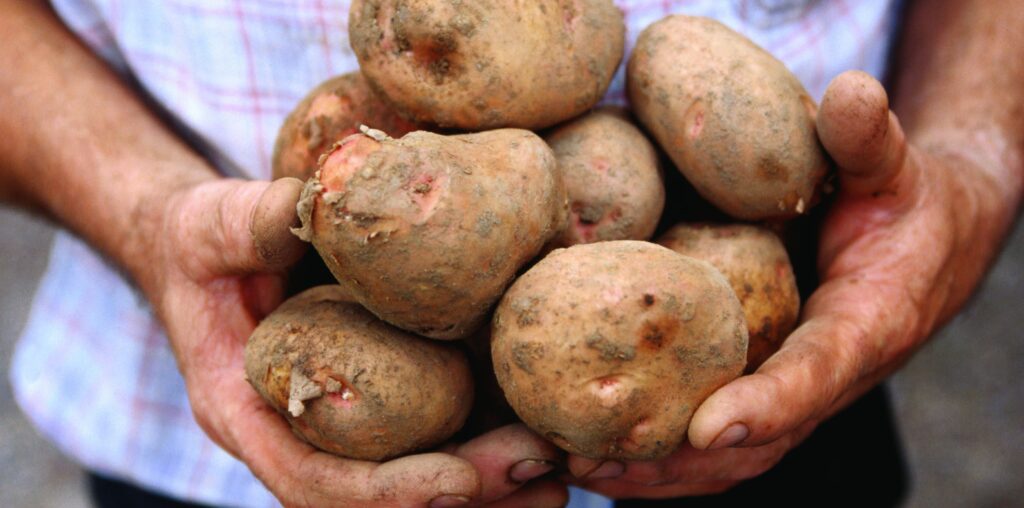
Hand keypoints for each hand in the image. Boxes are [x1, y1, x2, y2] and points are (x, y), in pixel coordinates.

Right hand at [147, 177, 566, 506]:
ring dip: (494, 483)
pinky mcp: (382, 393)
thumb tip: (308, 200)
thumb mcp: (212, 225)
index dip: (388, 491)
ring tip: (569, 472)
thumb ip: (251, 223)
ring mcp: (345, 419)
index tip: (458, 483)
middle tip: (544, 472)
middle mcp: (301, 431)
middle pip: (384, 495)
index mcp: (248, 412)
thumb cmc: (203, 242)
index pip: (316, 480)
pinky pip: (437, 429)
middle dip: (467, 493)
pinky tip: (550, 426)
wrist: (210, 251)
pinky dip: (492, 436)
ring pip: (419, 474)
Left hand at [568, 70, 1012, 497]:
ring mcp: (796, 390)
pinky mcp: (765, 383)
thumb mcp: (896, 166)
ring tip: (579, 468)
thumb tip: (849, 91)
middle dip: (679, 459)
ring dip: (658, 472)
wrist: (926, 246)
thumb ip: (871, 139)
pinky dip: (664, 456)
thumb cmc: (906, 203)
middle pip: (758, 439)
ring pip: (731, 455)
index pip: (817, 373)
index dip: (766, 404)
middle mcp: (828, 375)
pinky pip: (716, 437)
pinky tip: (601, 452)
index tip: (707, 427)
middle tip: (597, 460)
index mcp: (866, 325)